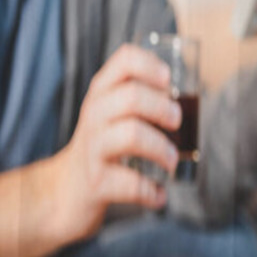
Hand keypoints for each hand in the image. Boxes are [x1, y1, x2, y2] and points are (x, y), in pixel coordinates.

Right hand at [52, 44, 181, 243]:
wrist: (64, 191)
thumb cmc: (102, 147)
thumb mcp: (113, 115)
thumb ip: (142, 101)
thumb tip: (191, 100)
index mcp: (102, 93)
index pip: (124, 60)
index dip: (151, 66)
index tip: (168, 81)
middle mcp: (94, 116)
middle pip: (131, 97)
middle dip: (163, 108)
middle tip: (177, 123)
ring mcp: (92, 149)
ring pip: (132, 135)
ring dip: (162, 149)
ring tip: (171, 162)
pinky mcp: (96, 183)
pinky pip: (130, 184)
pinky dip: (152, 192)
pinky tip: (159, 196)